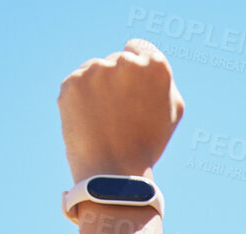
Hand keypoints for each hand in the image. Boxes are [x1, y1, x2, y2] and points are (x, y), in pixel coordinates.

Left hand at [57, 39, 184, 183]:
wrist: (114, 172)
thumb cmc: (147, 143)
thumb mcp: (173, 111)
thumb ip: (161, 80)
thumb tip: (145, 64)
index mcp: (155, 66)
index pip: (140, 48)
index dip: (137, 70)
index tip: (134, 88)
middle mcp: (125, 62)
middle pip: (117, 61)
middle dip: (118, 82)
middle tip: (121, 114)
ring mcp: (96, 70)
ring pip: (95, 71)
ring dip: (98, 89)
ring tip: (105, 120)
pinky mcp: (72, 82)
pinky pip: (77, 84)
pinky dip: (81, 100)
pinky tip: (90, 120)